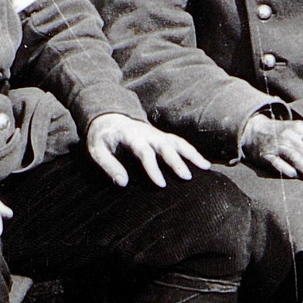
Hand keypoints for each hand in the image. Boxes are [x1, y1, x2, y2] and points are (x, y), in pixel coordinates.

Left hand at [86, 112, 208, 187]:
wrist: (108, 116)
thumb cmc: (101, 137)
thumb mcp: (96, 150)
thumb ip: (109, 165)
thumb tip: (123, 183)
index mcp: (131, 136)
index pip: (145, 152)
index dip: (153, 168)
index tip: (161, 185)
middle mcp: (148, 133)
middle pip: (166, 146)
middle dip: (177, 161)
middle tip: (187, 177)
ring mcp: (157, 134)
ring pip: (178, 141)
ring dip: (192, 154)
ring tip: (206, 167)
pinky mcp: (162, 136)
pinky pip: (180, 142)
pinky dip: (192, 151)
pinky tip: (202, 163)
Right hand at [240, 112, 302, 187]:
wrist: (253, 130)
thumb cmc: (282, 135)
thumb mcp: (298, 134)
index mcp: (300, 128)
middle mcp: (290, 135)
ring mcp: (277, 145)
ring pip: (297, 159)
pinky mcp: (266, 154)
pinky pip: (278, 163)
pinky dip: (287, 170)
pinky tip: (295, 177)